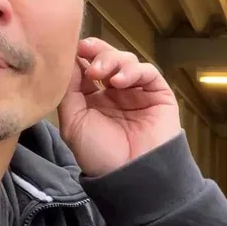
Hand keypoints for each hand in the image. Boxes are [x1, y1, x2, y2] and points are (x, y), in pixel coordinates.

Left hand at [57, 38, 182, 176]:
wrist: (130, 176)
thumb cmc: (99, 155)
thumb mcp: (73, 123)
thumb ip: (69, 91)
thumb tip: (67, 60)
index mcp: (94, 98)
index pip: (88, 66)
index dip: (81, 55)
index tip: (73, 49)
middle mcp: (116, 93)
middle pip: (108, 58)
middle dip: (98, 53)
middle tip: (88, 57)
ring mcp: (138, 93)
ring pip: (127, 61)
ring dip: (113, 60)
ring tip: (102, 73)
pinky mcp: (158, 95)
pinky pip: (148, 73)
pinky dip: (134, 71)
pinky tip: (120, 81)